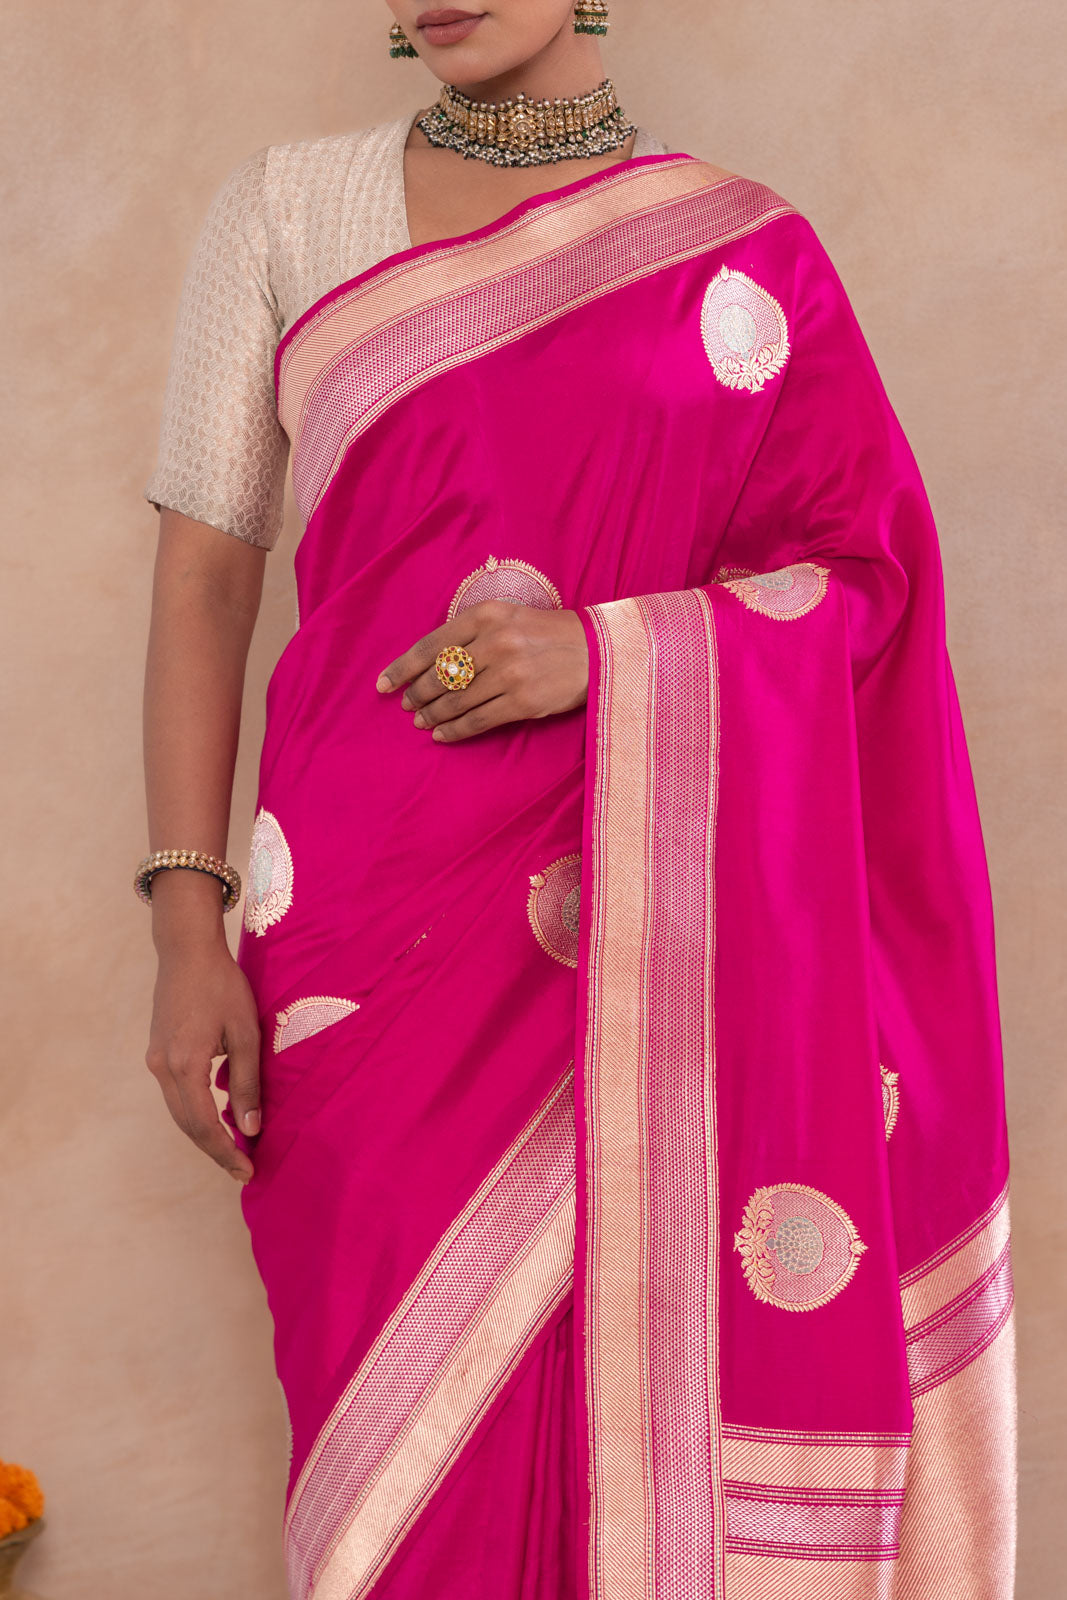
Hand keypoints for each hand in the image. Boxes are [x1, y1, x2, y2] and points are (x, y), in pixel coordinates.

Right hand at [145, 923, 261, 1183]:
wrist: (187, 951)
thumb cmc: (222, 986)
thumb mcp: (245, 1032)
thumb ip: (247, 1082)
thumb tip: (251, 1127)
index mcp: (184, 1065)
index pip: (203, 1125)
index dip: (226, 1152)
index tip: (248, 1170)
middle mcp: (162, 1068)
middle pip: (187, 1125)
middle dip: (215, 1150)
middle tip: (244, 1168)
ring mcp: (155, 1060)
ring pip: (179, 1112)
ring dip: (205, 1133)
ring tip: (235, 1148)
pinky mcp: (157, 1052)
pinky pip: (176, 1094)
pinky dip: (196, 1112)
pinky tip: (219, 1116)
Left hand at [376, 601, 588, 743]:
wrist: (597, 650)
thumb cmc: (547, 634)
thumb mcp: (508, 617)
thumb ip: (471, 634)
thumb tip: (431, 665)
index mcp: (486, 615)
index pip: (431, 645)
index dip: (403, 668)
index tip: (384, 684)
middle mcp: (495, 641)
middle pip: (440, 676)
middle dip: (417, 695)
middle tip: (407, 706)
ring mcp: (509, 673)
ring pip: (455, 701)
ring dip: (432, 715)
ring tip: (422, 722)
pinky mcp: (523, 701)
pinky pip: (478, 720)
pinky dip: (455, 730)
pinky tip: (442, 735)